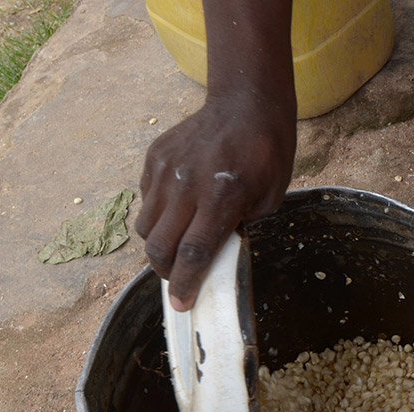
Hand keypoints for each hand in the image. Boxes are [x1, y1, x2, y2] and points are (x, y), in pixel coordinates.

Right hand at [135, 93, 294, 310]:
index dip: (185, 283)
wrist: (245, 104)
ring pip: (146, 225)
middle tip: (179, 278)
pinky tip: (180, 209)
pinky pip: (146, 199)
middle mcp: (187, 185)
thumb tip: (215, 254)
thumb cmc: (266, 155)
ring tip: (178, 244)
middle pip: (159, 245)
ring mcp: (165, 170)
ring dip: (160, 244)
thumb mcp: (268, 199)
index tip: (181, 304)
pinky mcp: (154, 158)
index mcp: (221, 197)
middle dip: (167, 271)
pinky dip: (158, 214)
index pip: (194, 252)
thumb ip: (239, 228)